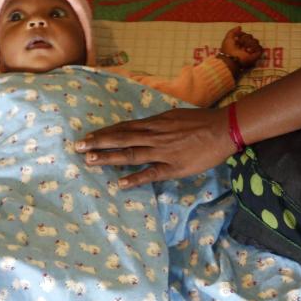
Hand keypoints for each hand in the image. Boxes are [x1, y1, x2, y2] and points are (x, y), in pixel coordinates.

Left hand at [74, 107, 235, 188]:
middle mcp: (154, 136)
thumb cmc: (201, 121)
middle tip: (77, 146)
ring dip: (109, 157)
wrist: (223, 129)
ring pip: (131, 154)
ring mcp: (163, 152)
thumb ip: (159, 123)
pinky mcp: (174, 166)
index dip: (106, 132)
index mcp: (155, 123)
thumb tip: (146, 126)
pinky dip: (136, 178)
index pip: (125, 127)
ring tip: (89, 160)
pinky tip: (121, 184)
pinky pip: (151, 173)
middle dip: (98, 142)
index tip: (89, 135)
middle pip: (121, 138)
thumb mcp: (175, 115)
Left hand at [220, 26, 263, 69]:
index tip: (236, 39)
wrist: (231, 58)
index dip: (241, 35)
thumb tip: (240, 27)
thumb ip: (232, 31)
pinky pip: (259, 48)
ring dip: (249, 43)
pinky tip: (248, 51)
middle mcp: (246, 46)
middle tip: (240, 45)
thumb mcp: (228, 38)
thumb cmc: (228, 49)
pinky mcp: (255, 55)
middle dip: (245, 39)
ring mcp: (251, 51)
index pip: (245, 34)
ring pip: (255, 41)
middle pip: (251, 37)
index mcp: (240, 43)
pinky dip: (254, 48)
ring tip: (245, 49)